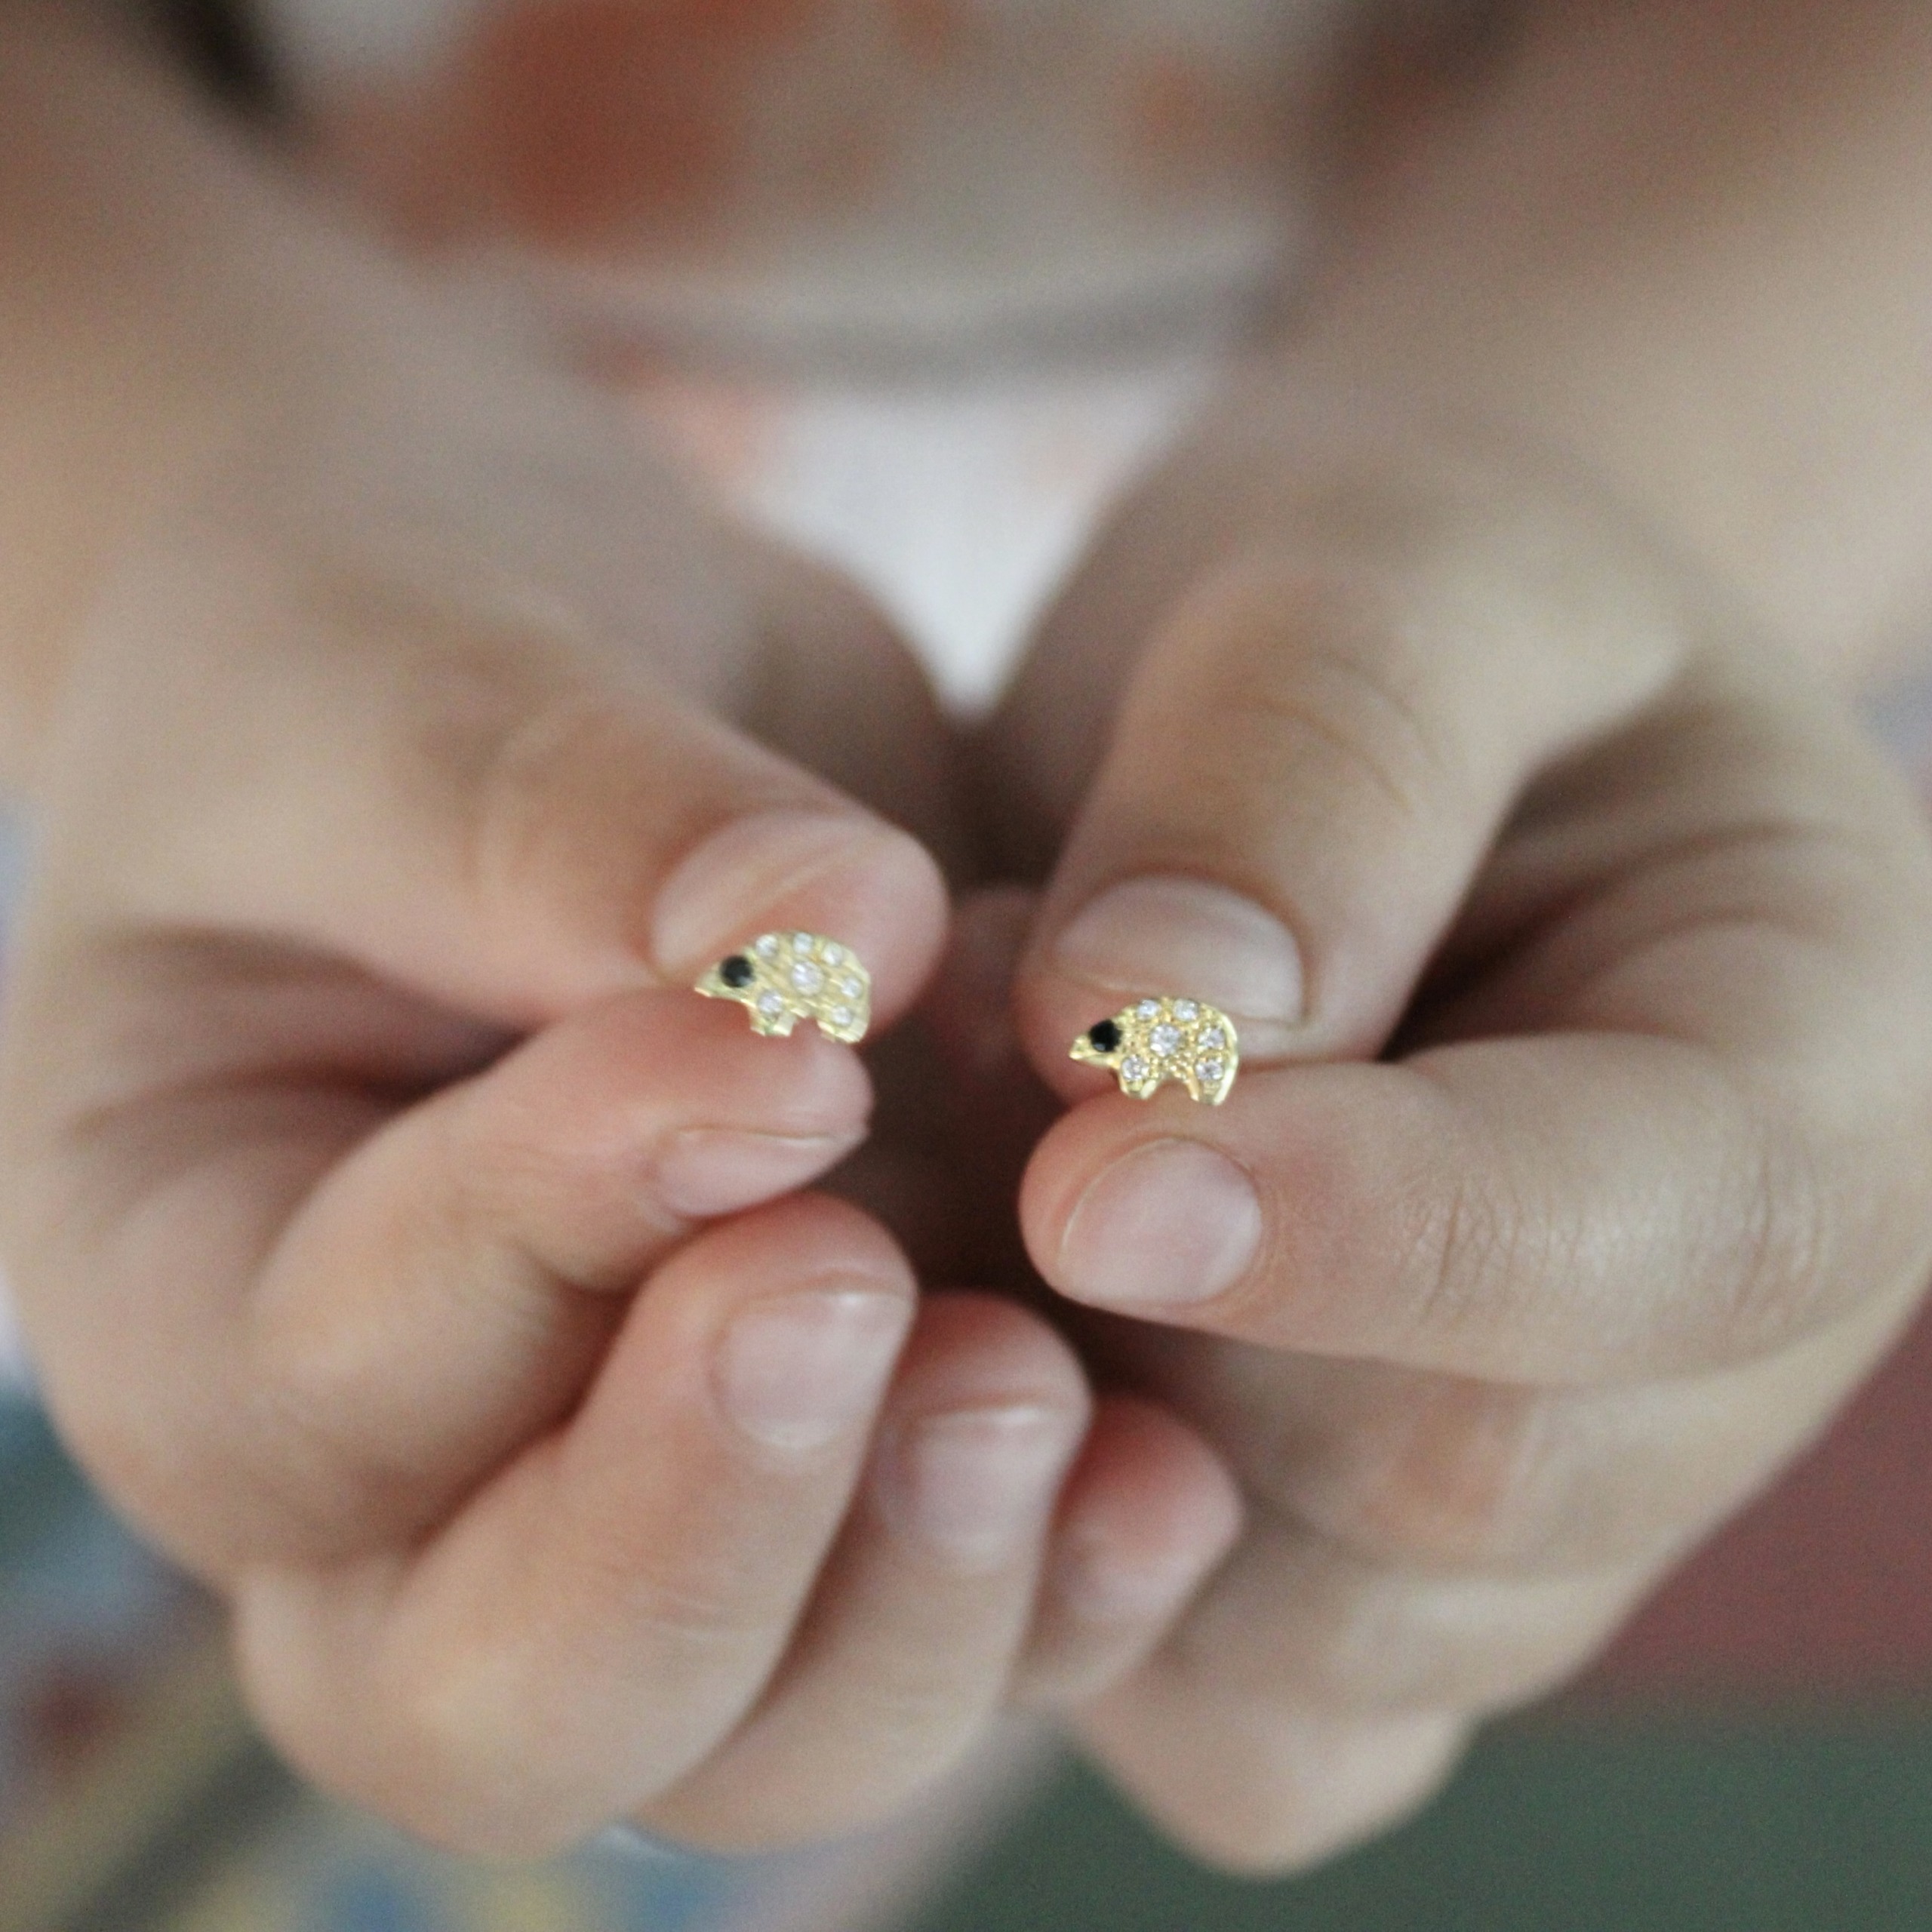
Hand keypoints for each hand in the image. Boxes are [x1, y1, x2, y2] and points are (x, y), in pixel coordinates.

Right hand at [0, 312, 1238, 1855]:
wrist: (535, 674)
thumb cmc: (387, 672)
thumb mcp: (409, 687)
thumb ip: (573, 816)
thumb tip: (827, 938)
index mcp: (190, 1286)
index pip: (322, 1382)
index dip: (547, 1240)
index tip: (776, 1050)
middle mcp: (413, 1467)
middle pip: (502, 1699)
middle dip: (696, 1545)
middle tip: (865, 1298)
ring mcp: (654, 1482)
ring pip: (759, 1728)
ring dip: (915, 1596)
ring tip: (1034, 1385)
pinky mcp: (860, 1439)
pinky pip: (955, 1613)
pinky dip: (1065, 1572)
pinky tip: (1168, 1462)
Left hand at [977, 389, 1931, 1868]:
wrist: (1339, 740)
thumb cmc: (1401, 619)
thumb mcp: (1389, 570)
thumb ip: (1311, 758)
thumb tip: (1165, 1022)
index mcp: (1822, 1071)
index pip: (1667, 1233)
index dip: (1379, 1230)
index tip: (1091, 1168)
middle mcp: (1716, 1350)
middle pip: (1451, 1477)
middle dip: (1163, 1303)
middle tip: (970, 1049)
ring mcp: (1550, 1509)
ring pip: (1305, 1631)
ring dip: (1072, 1419)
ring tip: (978, 1138)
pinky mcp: (1367, 1596)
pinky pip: (1227, 1724)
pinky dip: (1061, 1578)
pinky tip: (989, 1323)